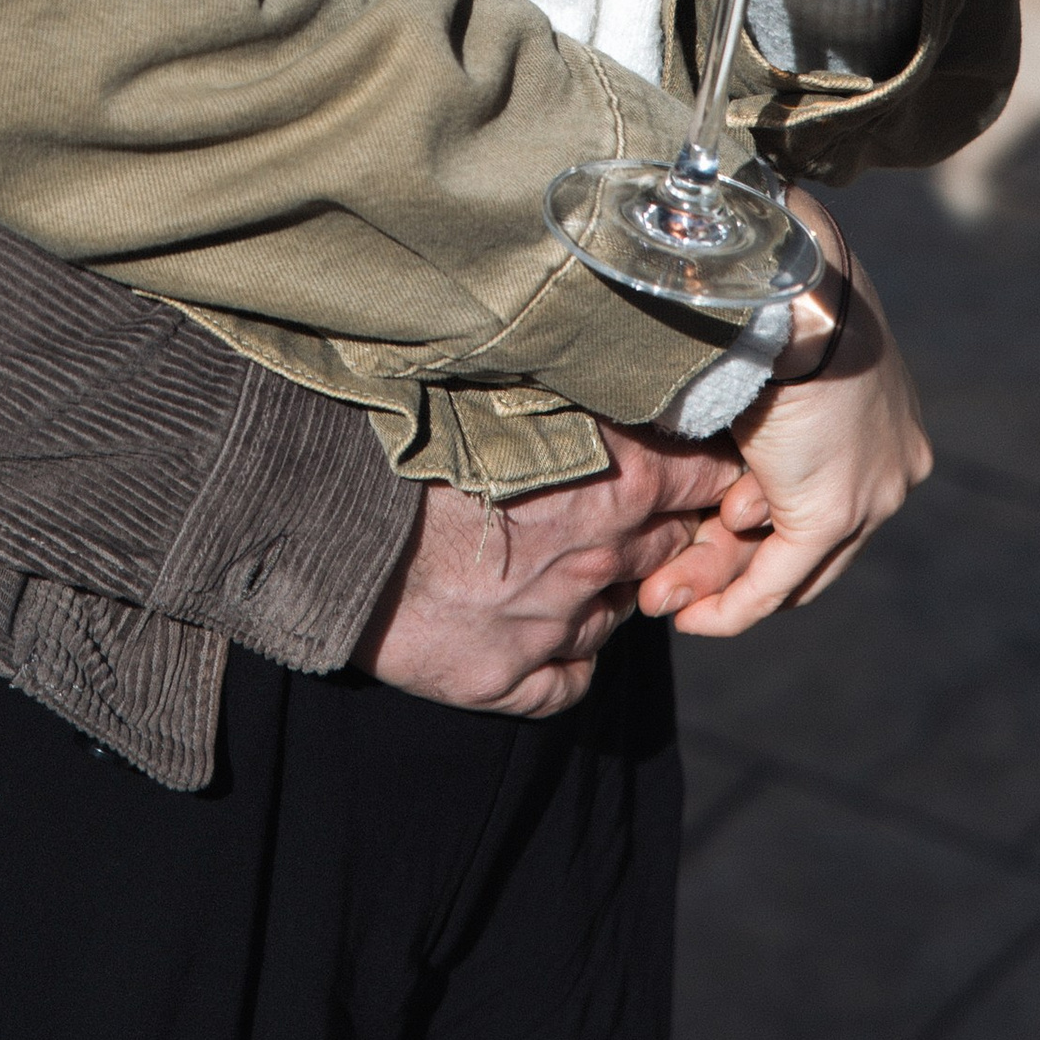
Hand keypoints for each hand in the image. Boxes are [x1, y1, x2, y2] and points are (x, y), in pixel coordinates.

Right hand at [359, 421, 752, 718]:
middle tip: (634, 508)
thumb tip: (614, 359)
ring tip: (567, 562)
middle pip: (671, 548)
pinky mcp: (508, 677)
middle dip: (666, 530)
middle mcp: (598, 560)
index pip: (704, 479)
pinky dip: (566, 658)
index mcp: (610, 480)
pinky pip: (570, 681)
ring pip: (619, 614)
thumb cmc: (414, 438)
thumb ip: (573, 392)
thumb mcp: (507, 392)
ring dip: (610, 590)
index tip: (702, 463)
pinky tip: (543, 633)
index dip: (709, 472)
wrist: (330, 515)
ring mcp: (555, 626)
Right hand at [640, 236, 929, 638]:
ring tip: (668, 599)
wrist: (789, 284)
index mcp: (889, 420)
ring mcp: (873, 493)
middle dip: (745, 569)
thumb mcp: (777, 359)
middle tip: (686, 588)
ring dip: (725, 585)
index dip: (775, 524)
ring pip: (795, 565)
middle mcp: (894, 466)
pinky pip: (778, 578)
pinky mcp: (833, 511)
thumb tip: (728, 452)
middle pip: (819, 544)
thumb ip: (769, 412)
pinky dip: (734, 603)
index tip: (721, 530)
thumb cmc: (772, 301)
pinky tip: (692, 616)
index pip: (833, 496)